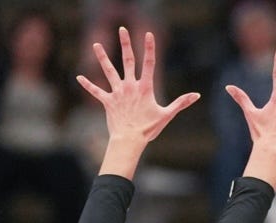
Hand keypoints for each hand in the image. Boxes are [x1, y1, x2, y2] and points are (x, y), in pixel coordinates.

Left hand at [78, 28, 198, 146]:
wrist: (129, 140)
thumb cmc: (149, 129)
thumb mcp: (167, 115)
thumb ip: (181, 103)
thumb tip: (197, 95)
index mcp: (145, 88)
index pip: (149, 63)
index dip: (150, 48)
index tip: (148, 34)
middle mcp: (130, 86)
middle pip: (128, 60)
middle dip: (125, 43)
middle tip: (122, 29)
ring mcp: (118, 92)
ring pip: (108, 71)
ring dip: (102, 57)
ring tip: (96, 44)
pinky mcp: (108, 101)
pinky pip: (96, 91)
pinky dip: (88, 84)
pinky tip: (78, 77)